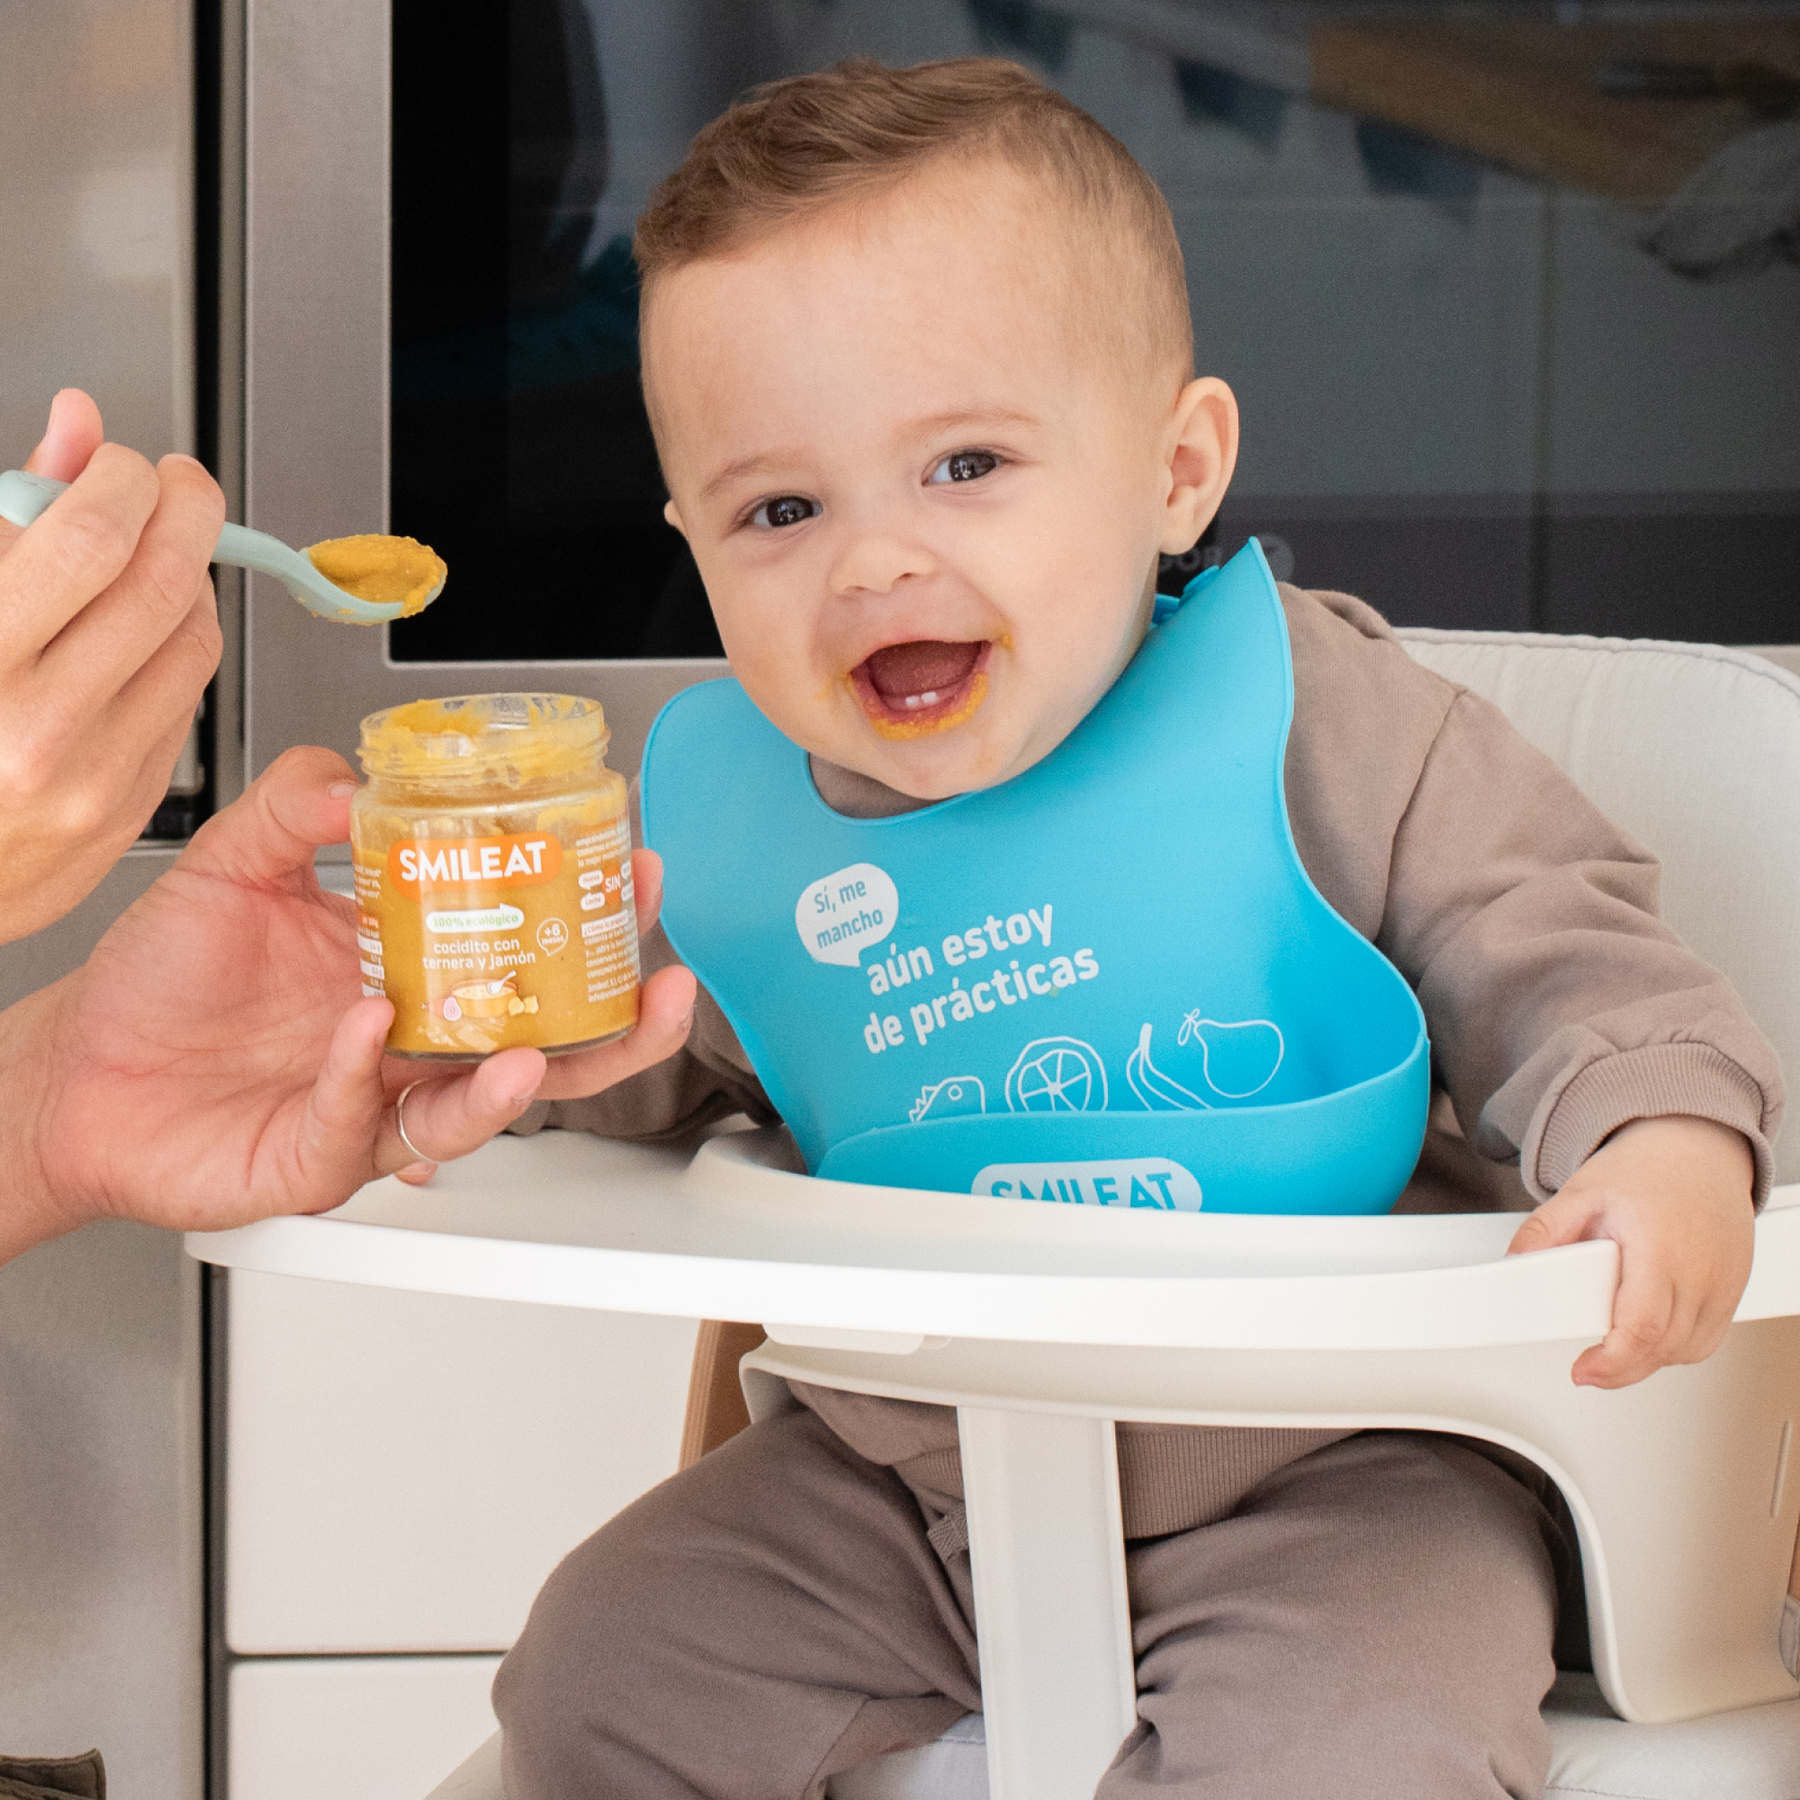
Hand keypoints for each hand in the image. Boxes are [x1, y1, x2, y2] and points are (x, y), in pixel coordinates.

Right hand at [0, 389, 224, 941]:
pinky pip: (185, 701)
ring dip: (192, 576)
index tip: (122, 461)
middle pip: (162, 587)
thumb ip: (11, 509)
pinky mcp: (126, 808)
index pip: (90, 543)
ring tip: (155, 550)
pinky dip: (179, 643)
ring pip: (193, 643)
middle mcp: (37, 731)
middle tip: (174, 483)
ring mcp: (91, 780)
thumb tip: (77, 423)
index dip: (124, 481)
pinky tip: (144, 625)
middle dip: (184, 512)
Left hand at [0, 748, 695, 1261]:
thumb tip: (355, 776)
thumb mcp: (228, 865)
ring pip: (476, 1112)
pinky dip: (365, 1078)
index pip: (527, 955)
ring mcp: (373, 1107)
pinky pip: (360, 1126)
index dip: (590, 924)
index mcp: (411, 974)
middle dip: (617, 1029)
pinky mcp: (319, 1157)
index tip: (628, 874)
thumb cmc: (158, 986)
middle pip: (546, 1051)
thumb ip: (290, 805)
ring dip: (517, 1083)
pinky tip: (364, 1029)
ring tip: (530, 1049)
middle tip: (653, 990)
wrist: (76, 1069)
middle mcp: (410, 1047)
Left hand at [1508, 1116, 1755, 1387]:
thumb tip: (1515, 1262)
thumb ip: (1545, 1230)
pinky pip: (1708, 1339)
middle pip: (1664, 1346)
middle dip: (1621, 1367)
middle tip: (1589, 1367)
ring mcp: (1724, 1282)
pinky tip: (1650, 1339)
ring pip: (1688, 1349)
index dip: (1613, 1360)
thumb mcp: (1583, 1192)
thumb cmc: (1646, 1169)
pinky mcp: (1734, 1289)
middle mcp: (1700, 1269)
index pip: (1643, 1325)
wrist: (1697, 1148)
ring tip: (1614, 1349)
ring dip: (1648, 1360)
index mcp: (1660, 1247)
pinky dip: (1677, 1349)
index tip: (1584, 1371)